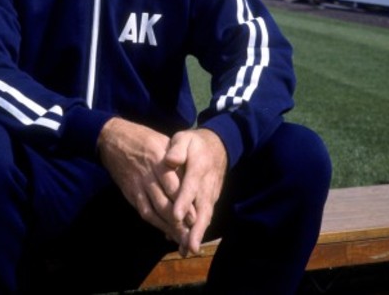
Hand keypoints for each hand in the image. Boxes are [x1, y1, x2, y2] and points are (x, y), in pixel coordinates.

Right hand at [97, 118, 188, 243]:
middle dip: (178, 221)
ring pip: (153, 210)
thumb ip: (176, 158)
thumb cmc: (142, 138)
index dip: (185, 203)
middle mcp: (148, 174)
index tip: (196, 218)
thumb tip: (192, 175)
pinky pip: (143, 210)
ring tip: (180, 238)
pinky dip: (154, 222)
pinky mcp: (130, 191)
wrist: (112, 138)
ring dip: (167, 226)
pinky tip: (164, 230)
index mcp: (159, 159)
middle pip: (165, 202)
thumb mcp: (162, 140)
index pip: (174, 186)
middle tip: (191, 234)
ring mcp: (137, 184)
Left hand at [164, 128, 226, 255]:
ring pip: (205, 216)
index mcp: (199, 167)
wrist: (218, 146)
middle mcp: (207, 184)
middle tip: (189, 245)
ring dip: (198, 234)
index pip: (191, 186)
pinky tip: (188, 242)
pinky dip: (198, 230)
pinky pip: (205, 216)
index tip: (176, 216)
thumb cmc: (195, 143)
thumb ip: (178, 149)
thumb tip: (170, 160)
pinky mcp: (211, 200)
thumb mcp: (185, 139)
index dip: (184, 201)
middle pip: (202, 208)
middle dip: (196, 228)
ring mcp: (211, 193)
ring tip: (189, 249)